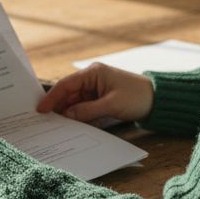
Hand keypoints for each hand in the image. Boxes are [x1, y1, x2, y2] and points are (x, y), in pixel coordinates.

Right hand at [37, 62, 152, 122]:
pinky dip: (78, 115)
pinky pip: (84, 106)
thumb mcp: (111, 105)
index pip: (66, 84)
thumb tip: (66, 116)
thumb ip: (87, 110)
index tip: (41, 109)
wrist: (158, 99)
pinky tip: (72, 124)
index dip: (52, 97)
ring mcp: (96, 88)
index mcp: (93, 73)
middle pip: (68, 93)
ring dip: (68, 113)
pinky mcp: (101, 97)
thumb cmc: (137, 97)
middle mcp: (92, 78)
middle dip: (58, 107)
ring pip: (75, 101)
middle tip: (46, 121)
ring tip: (56, 125)